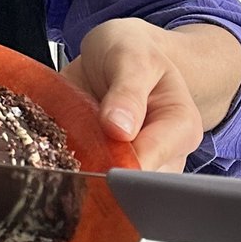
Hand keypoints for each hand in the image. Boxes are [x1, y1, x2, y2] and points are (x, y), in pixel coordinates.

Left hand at [62, 18, 233, 172]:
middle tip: (69, 147)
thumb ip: (127, 91)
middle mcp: (163, 157)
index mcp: (181, 129)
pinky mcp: (106, 169)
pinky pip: (85, 180)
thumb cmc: (133, 52)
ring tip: (64, 143)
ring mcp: (134, 167)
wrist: (117, 54)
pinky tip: (60, 149)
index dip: (118, 165)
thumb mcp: (131, 55)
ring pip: (107, 189)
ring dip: (80, 171)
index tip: (90, 154)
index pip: (151, 164)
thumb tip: (120, 130)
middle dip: (97, 171)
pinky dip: (68, 167)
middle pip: (131, 186)